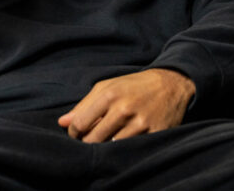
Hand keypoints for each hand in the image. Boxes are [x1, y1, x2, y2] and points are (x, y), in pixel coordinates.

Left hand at [57, 68, 195, 142]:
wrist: (171, 84)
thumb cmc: (134, 86)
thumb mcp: (107, 87)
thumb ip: (84, 105)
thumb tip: (62, 122)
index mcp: (109, 95)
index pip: (81, 124)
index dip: (74, 133)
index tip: (76, 134)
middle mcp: (124, 109)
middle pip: (94, 139)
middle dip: (88, 142)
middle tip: (91, 140)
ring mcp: (141, 124)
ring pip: (112, 147)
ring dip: (106, 148)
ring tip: (107, 141)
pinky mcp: (156, 134)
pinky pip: (132, 150)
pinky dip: (125, 149)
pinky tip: (124, 142)